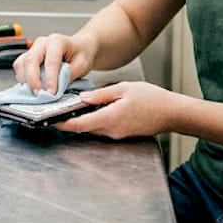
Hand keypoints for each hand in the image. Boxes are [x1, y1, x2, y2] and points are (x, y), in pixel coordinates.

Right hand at [12, 33, 96, 93]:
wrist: (78, 47)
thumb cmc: (80, 53)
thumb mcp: (82, 64)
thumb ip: (69, 76)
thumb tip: (57, 89)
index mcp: (57, 41)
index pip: (51, 61)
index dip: (50, 79)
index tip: (51, 93)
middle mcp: (42, 43)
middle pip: (31, 60)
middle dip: (34, 80)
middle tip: (39, 95)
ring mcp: (33, 49)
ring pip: (22, 63)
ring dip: (26, 80)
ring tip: (35, 93)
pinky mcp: (27, 56)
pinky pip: (19, 66)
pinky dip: (22, 78)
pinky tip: (30, 86)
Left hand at [54, 82, 180, 138]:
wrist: (172, 113)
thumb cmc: (153, 99)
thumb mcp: (125, 89)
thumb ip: (101, 95)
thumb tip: (83, 98)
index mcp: (110, 118)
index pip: (79, 125)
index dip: (62, 124)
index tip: (50, 120)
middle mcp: (111, 131)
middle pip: (83, 128)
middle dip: (69, 121)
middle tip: (58, 110)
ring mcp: (117, 134)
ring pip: (92, 128)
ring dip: (82, 120)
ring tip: (73, 107)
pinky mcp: (122, 134)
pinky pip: (103, 128)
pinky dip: (94, 120)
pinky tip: (94, 109)